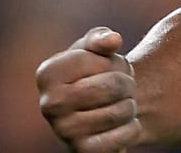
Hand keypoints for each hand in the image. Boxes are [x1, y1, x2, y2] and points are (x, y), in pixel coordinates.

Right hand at [36, 27, 142, 151]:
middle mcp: (48, 104)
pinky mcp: (82, 152)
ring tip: (120, 105)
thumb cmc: (95, 75)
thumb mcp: (95, 51)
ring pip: (121, 111)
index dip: (115, 62)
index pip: (102, 61)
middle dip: (127, 84)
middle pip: (112, 87)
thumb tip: (112, 40)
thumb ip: (101, 38)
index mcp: (47, 73)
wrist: (96, 114)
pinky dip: (133, 128)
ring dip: (130, 106)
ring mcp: (63, 131)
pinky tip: (121, 126)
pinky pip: (126, 135)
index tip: (107, 68)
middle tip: (122, 88)